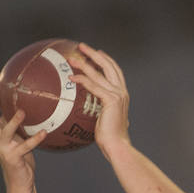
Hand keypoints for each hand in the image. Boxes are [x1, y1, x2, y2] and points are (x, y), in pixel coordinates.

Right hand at [0, 77, 46, 188]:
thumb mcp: (17, 137)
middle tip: (0, 85)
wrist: (20, 181)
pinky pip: (26, 146)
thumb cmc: (21, 157)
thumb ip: (17, 123)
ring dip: (13, 121)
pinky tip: (44, 132)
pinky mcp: (13, 157)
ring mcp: (3, 148)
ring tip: (22, 111)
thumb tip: (28, 104)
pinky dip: (35, 139)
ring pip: (5, 131)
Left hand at [68, 43, 130, 157]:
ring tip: (71, 58)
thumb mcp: (106, 119)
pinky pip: (93, 86)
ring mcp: (117, 95)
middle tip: (82, 46)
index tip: (96, 52)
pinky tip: (71, 78)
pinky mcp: (111, 100)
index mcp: (122, 94)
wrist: (117, 145)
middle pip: (109, 65)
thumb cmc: (110, 138)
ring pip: (99, 73)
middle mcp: (122, 92)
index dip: (106, 60)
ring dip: (84, 64)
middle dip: (94, 54)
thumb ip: (102, 110)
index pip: (115, 71)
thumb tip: (92, 111)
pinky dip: (82, 80)